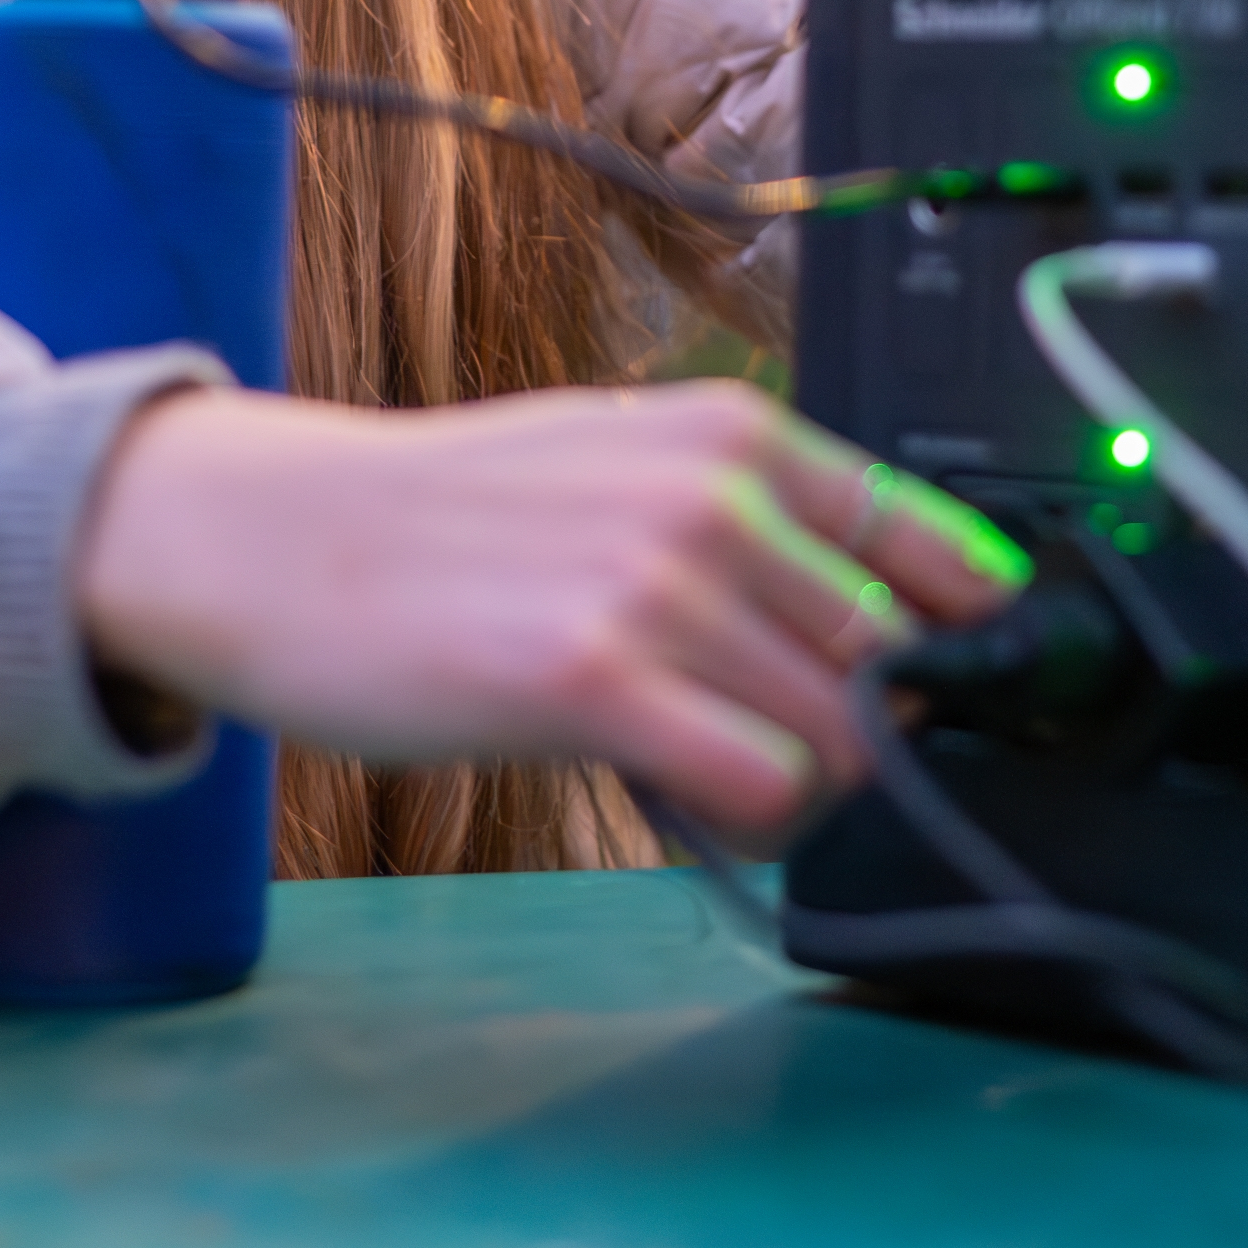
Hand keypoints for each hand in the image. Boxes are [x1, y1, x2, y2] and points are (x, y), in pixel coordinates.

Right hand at [75, 382, 1032, 844]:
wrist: (270, 537)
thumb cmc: (441, 519)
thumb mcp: (617, 461)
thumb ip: (750, 522)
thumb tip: (892, 618)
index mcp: (732, 433)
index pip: (938, 545)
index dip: (977, 640)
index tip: (975, 690)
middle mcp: (713, 495)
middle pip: (893, 662)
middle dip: (864, 731)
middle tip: (783, 749)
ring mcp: (657, 583)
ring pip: (840, 733)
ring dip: (805, 784)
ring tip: (719, 767)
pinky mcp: (593, 674)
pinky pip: (760, 781)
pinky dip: (757, 814)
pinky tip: (697, 796)